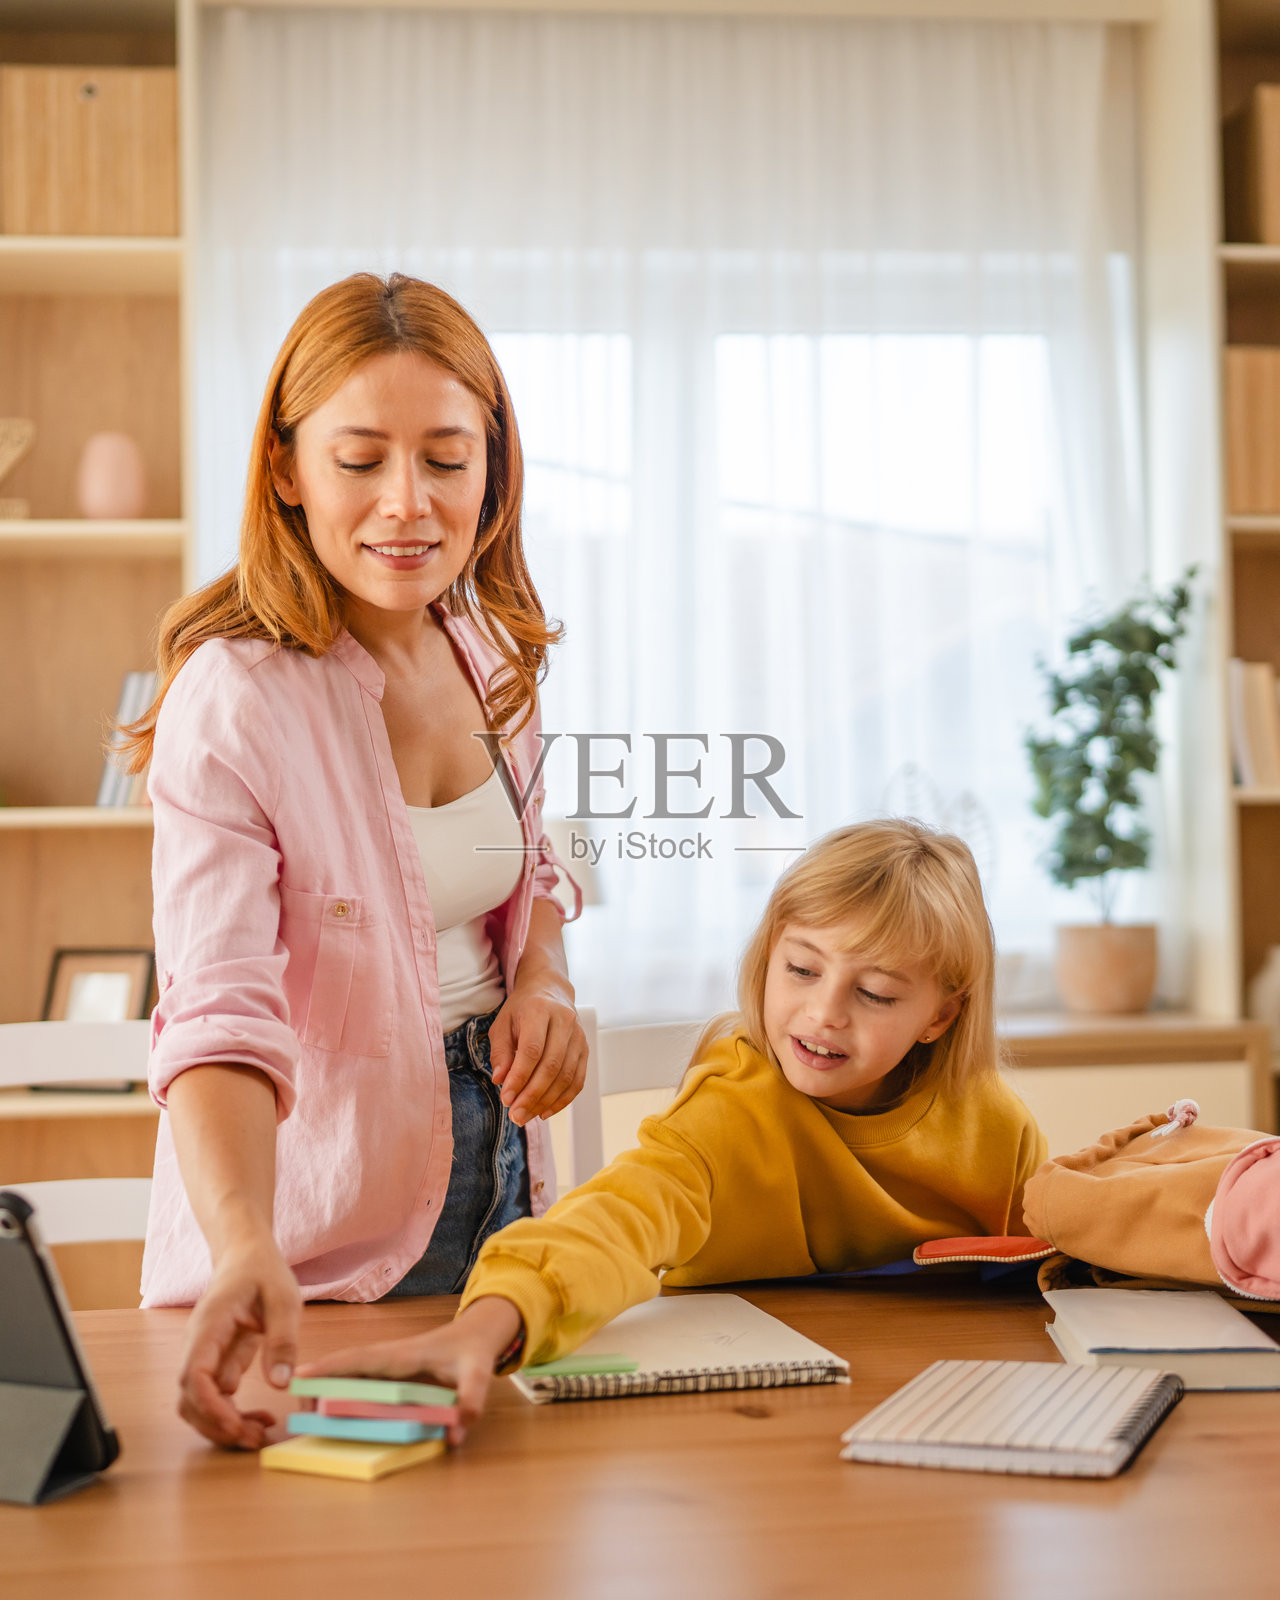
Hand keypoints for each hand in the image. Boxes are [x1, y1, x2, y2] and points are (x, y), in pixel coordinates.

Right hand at [176, 1233, 300, 1449]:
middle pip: (189, 1399)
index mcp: (210, 1325)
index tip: (234, 1424)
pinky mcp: (216, 1363)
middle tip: (255, 1438)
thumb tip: (280, 1384)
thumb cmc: (263, 1271)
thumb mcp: (284, 1298)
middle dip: (217, 1425)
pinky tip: (261, 1417)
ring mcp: (204, 1356)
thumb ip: (282, 1339)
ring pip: (198, 1404)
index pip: (193, 1375)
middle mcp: (198, 1345)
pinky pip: (216, 1397)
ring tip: (259, 1432)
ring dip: (223, 1424)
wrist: (246, 1255)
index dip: (209, 1406)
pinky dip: (233, 1414)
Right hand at [293, 1296, 522, 1445]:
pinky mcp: (391, 1374)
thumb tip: (456, 1433)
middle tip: (294, 1400)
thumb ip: (470, 1399)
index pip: (361, 1360)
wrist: (477, 1335)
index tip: (301, 1375)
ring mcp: (389, 1365)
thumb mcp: (478, 1373)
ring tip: (303, 1406)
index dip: (331, 1368)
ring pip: (351, 1372)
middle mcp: (390, 1357)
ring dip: (328, 1384)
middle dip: (320, 1379)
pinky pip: (362, 1380)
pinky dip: (342, 1388)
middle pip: (347, 1366)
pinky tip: (329, 1404)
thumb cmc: (472, 1352)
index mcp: (403, 1355)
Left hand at [488, 975, 586, 1126]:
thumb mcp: (503, 1023)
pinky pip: (577, 1080)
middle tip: (516, 1115)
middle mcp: (564, 1021)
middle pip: (551, 1065)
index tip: (506, 1098)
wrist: (550, 991)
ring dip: (546, 1101)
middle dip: (532, 1095)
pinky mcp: (585, 1049)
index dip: (519, 1077)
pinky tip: (545, 1111)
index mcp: (540, 1010)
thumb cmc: (523, 1009)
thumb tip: (501, 1080)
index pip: (532, 1049)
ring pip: (566, 1076)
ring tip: (526, 1116)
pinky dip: (562, 1100)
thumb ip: (500, 1052)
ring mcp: (578, 1036)